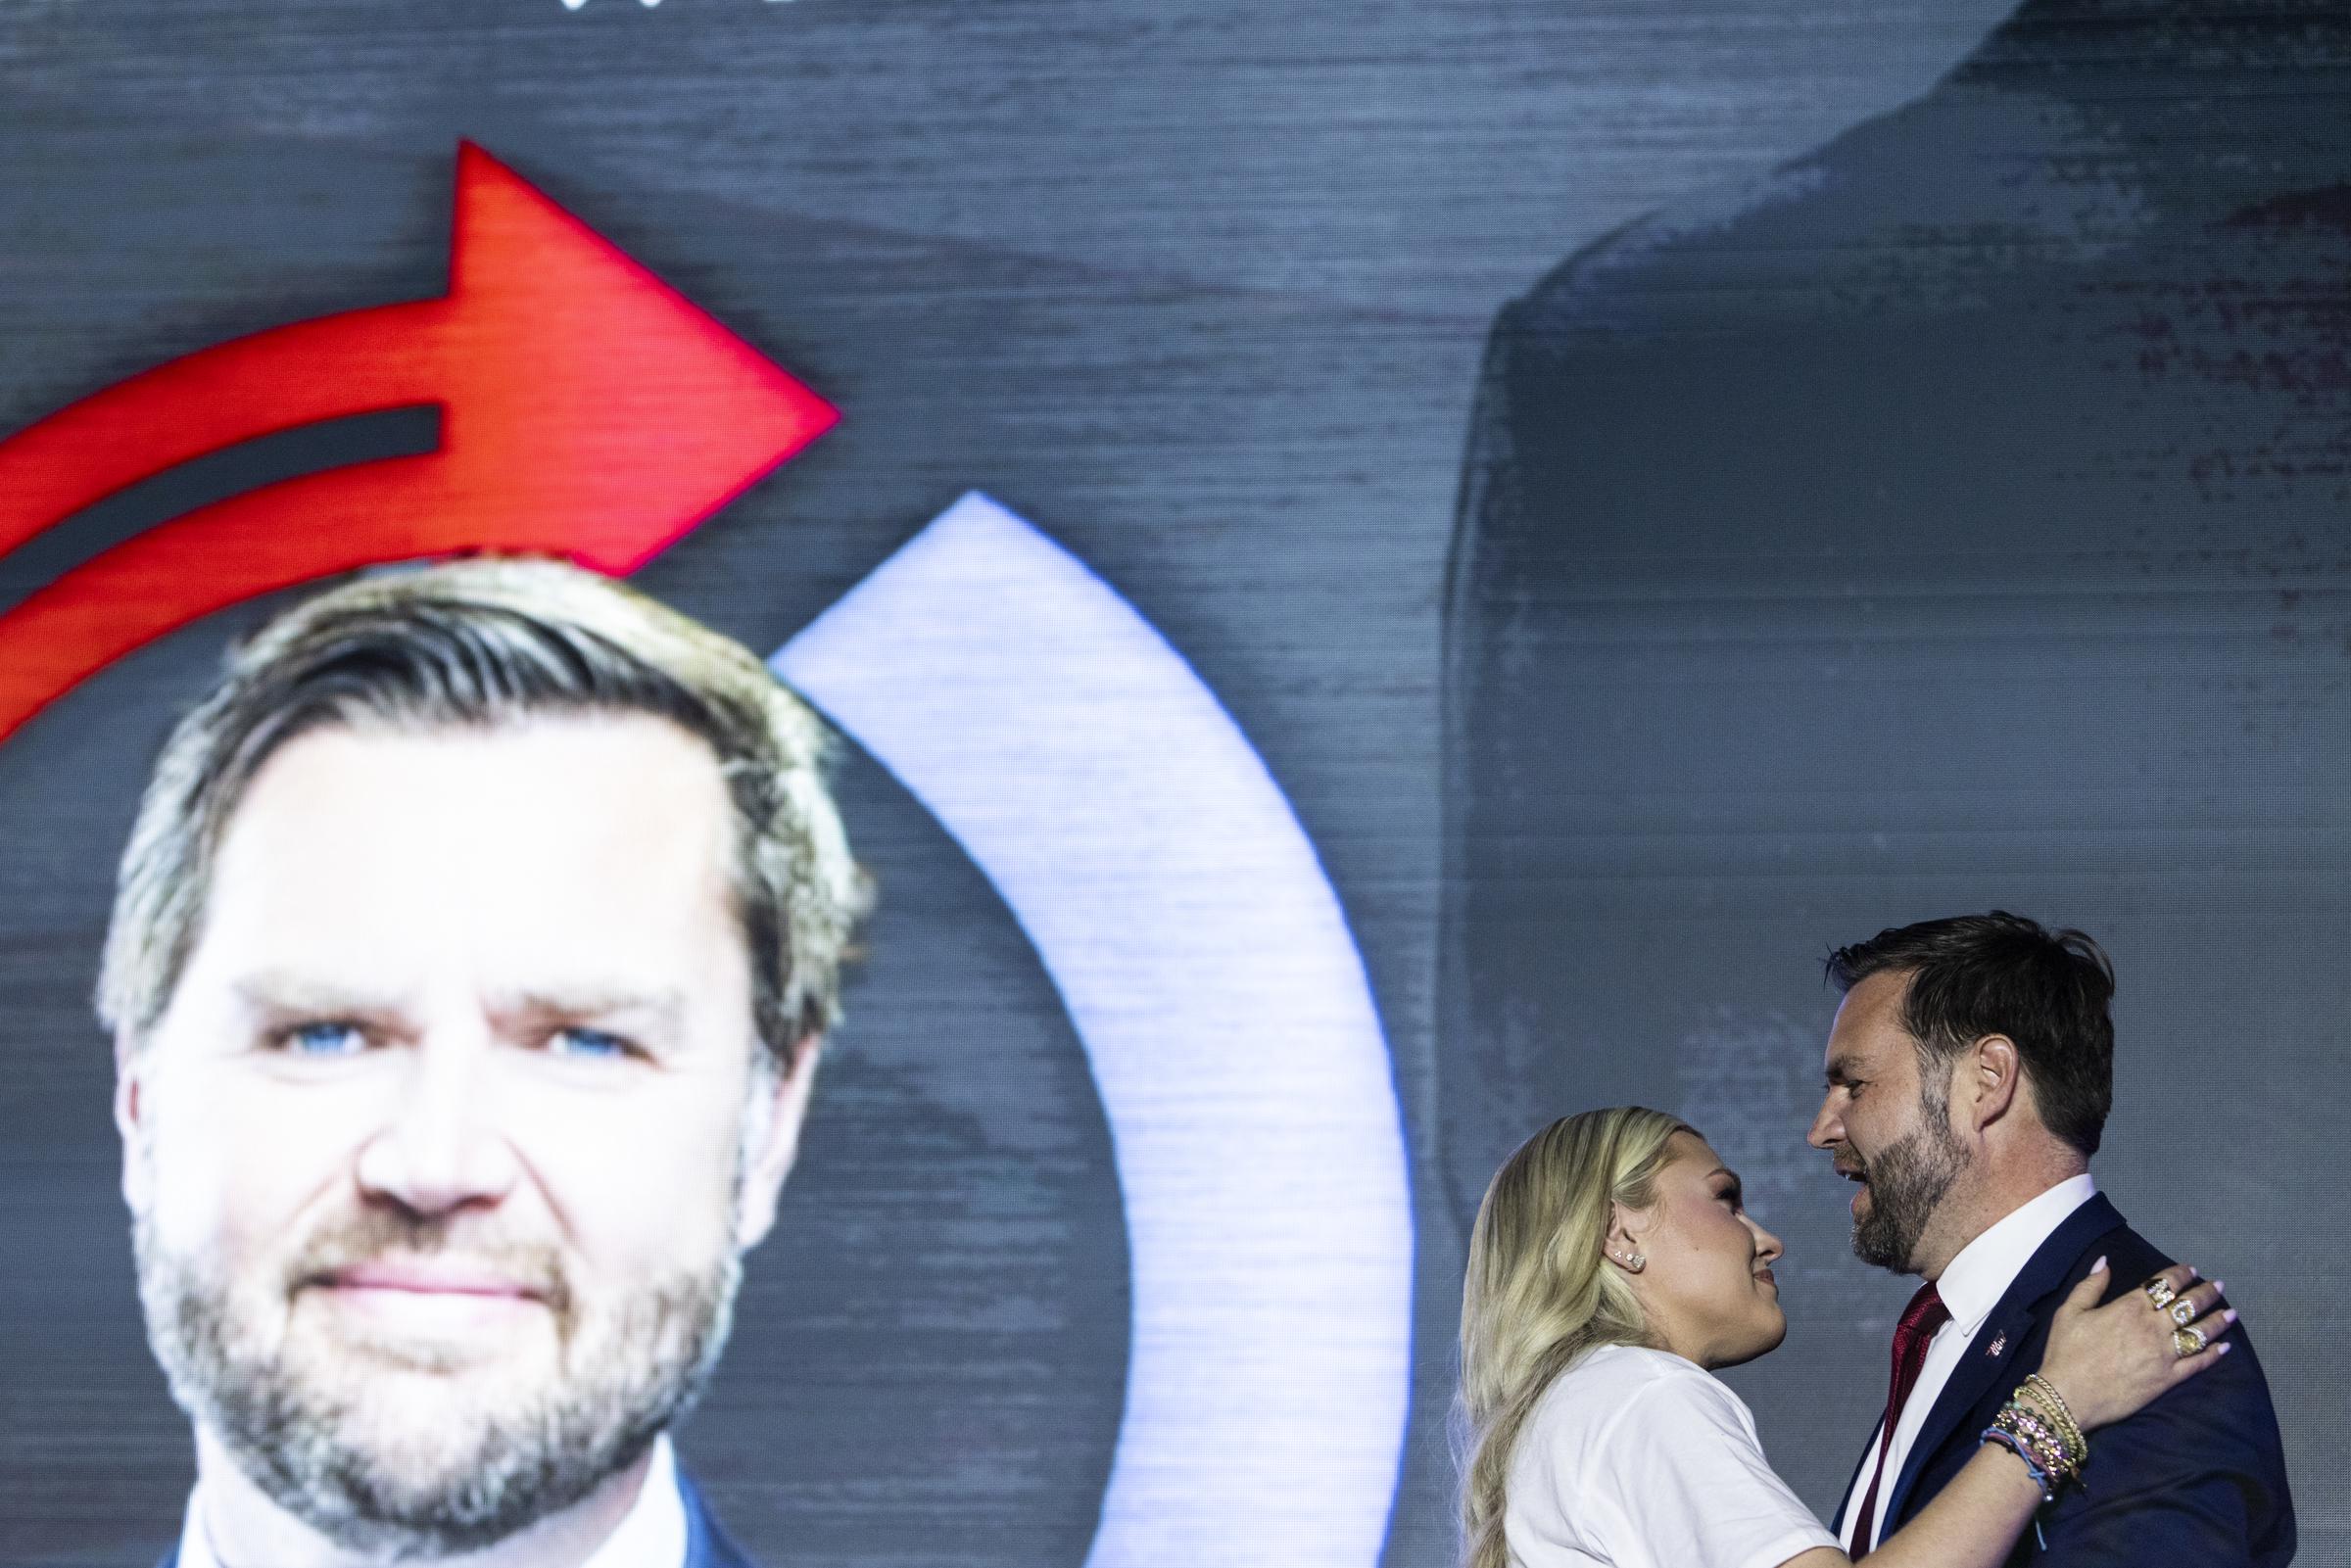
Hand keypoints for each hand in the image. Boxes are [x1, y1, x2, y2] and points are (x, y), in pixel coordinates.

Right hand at [2036, 1259, 2232, 1430]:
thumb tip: (2105, 1261)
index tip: (2191, 1269)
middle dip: (2204, 1293)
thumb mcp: (2070, 1311)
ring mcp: (2164, 1354)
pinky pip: (2197, 1364)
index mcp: (2129, 1307)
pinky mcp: (2168, 1379)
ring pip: (2199, 1333)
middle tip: (2217, 1287)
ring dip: (2217, 1321)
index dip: (2180, 1275)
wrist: (2069, 1396)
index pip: (2163, 1285)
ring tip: (2230, 1313)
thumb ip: (2090, 1285)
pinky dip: (2214, 1355)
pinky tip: (2224, 1347)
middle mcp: (2152, 1328)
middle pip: (2187, 1306)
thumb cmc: (2066, 1351)